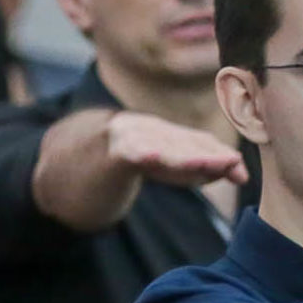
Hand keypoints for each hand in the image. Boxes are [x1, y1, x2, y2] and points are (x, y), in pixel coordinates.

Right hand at [104, 112, 246, 187]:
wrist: (60, 172)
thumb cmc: (110, 173)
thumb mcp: (152, 166)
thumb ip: (189, 168)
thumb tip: (235, 172)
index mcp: (157, 133)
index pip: (194, 142)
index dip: (218, 155)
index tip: (241, 173)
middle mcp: (143, 129)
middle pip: (182, 144)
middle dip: (210, 156)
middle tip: (234, 166)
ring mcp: (123, 137)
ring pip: (161, 148)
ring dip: (186, 157)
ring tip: (211, 163)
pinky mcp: (104, 153)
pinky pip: (125, 152)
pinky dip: (140, 152)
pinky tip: (149, 156)